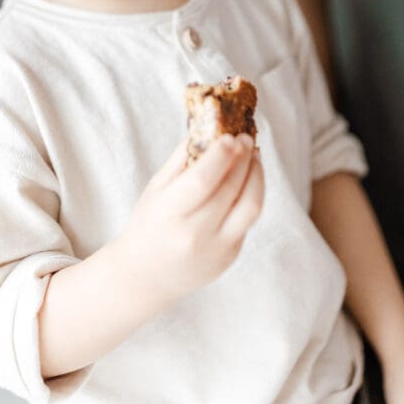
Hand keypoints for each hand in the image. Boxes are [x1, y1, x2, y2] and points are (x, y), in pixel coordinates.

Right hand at [116, 133, 263, 306]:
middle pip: (230, 190)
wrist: (146, 276)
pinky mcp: (230, 256)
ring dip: (257, 176)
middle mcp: (195, 235)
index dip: (221, 156)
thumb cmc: (149, 223)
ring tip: (254, 155)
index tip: (231, 136)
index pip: (202, 181)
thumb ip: (182, 159)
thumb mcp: (156, 189)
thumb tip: (207, 127)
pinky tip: (248, 178)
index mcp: (170, 214)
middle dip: (242, 159)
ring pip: (250, 207)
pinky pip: (248, 220)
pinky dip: (251, 194)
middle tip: (246, 137)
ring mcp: (217, 249)